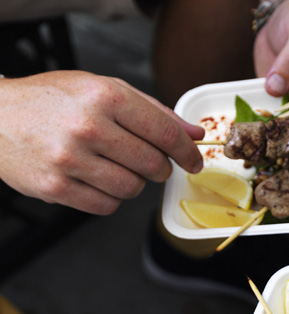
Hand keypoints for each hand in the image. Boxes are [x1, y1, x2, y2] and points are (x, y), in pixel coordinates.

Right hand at [0, 71, 204, 214]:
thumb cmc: (51, 102)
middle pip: (152, 164)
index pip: (163, 132)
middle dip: (158, 169)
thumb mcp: (100, 89)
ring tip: (113, 168)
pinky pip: (107, 206)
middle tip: (149, 163)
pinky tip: (95, 180)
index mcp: (104, 95)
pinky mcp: (57, 187)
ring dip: (132, 184)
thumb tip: (193, 133)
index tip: (193, 161)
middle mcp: (88, 126)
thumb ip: (151, 111)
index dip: (186, 152)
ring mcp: (70, 159)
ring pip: (131, 189)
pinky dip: (109, 198)